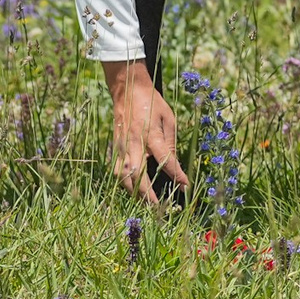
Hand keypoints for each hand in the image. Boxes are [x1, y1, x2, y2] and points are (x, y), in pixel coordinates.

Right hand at [104, 61, 187, 201]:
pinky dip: (125, 183)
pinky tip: (134, 190)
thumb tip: (175, 166)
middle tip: (159, 209)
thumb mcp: (168, 119)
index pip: (165, 160)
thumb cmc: (152, 103)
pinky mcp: (115, 148)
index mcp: (150, 134)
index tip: (185, 187)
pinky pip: (117, 170)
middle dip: (147, 195)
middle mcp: (133, 143)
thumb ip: (171, 143)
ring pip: (123, 176)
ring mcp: (121, 146)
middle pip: (137, 175)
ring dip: (134, 193)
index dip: (176, 176)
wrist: (127, 89)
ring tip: (146, 204)